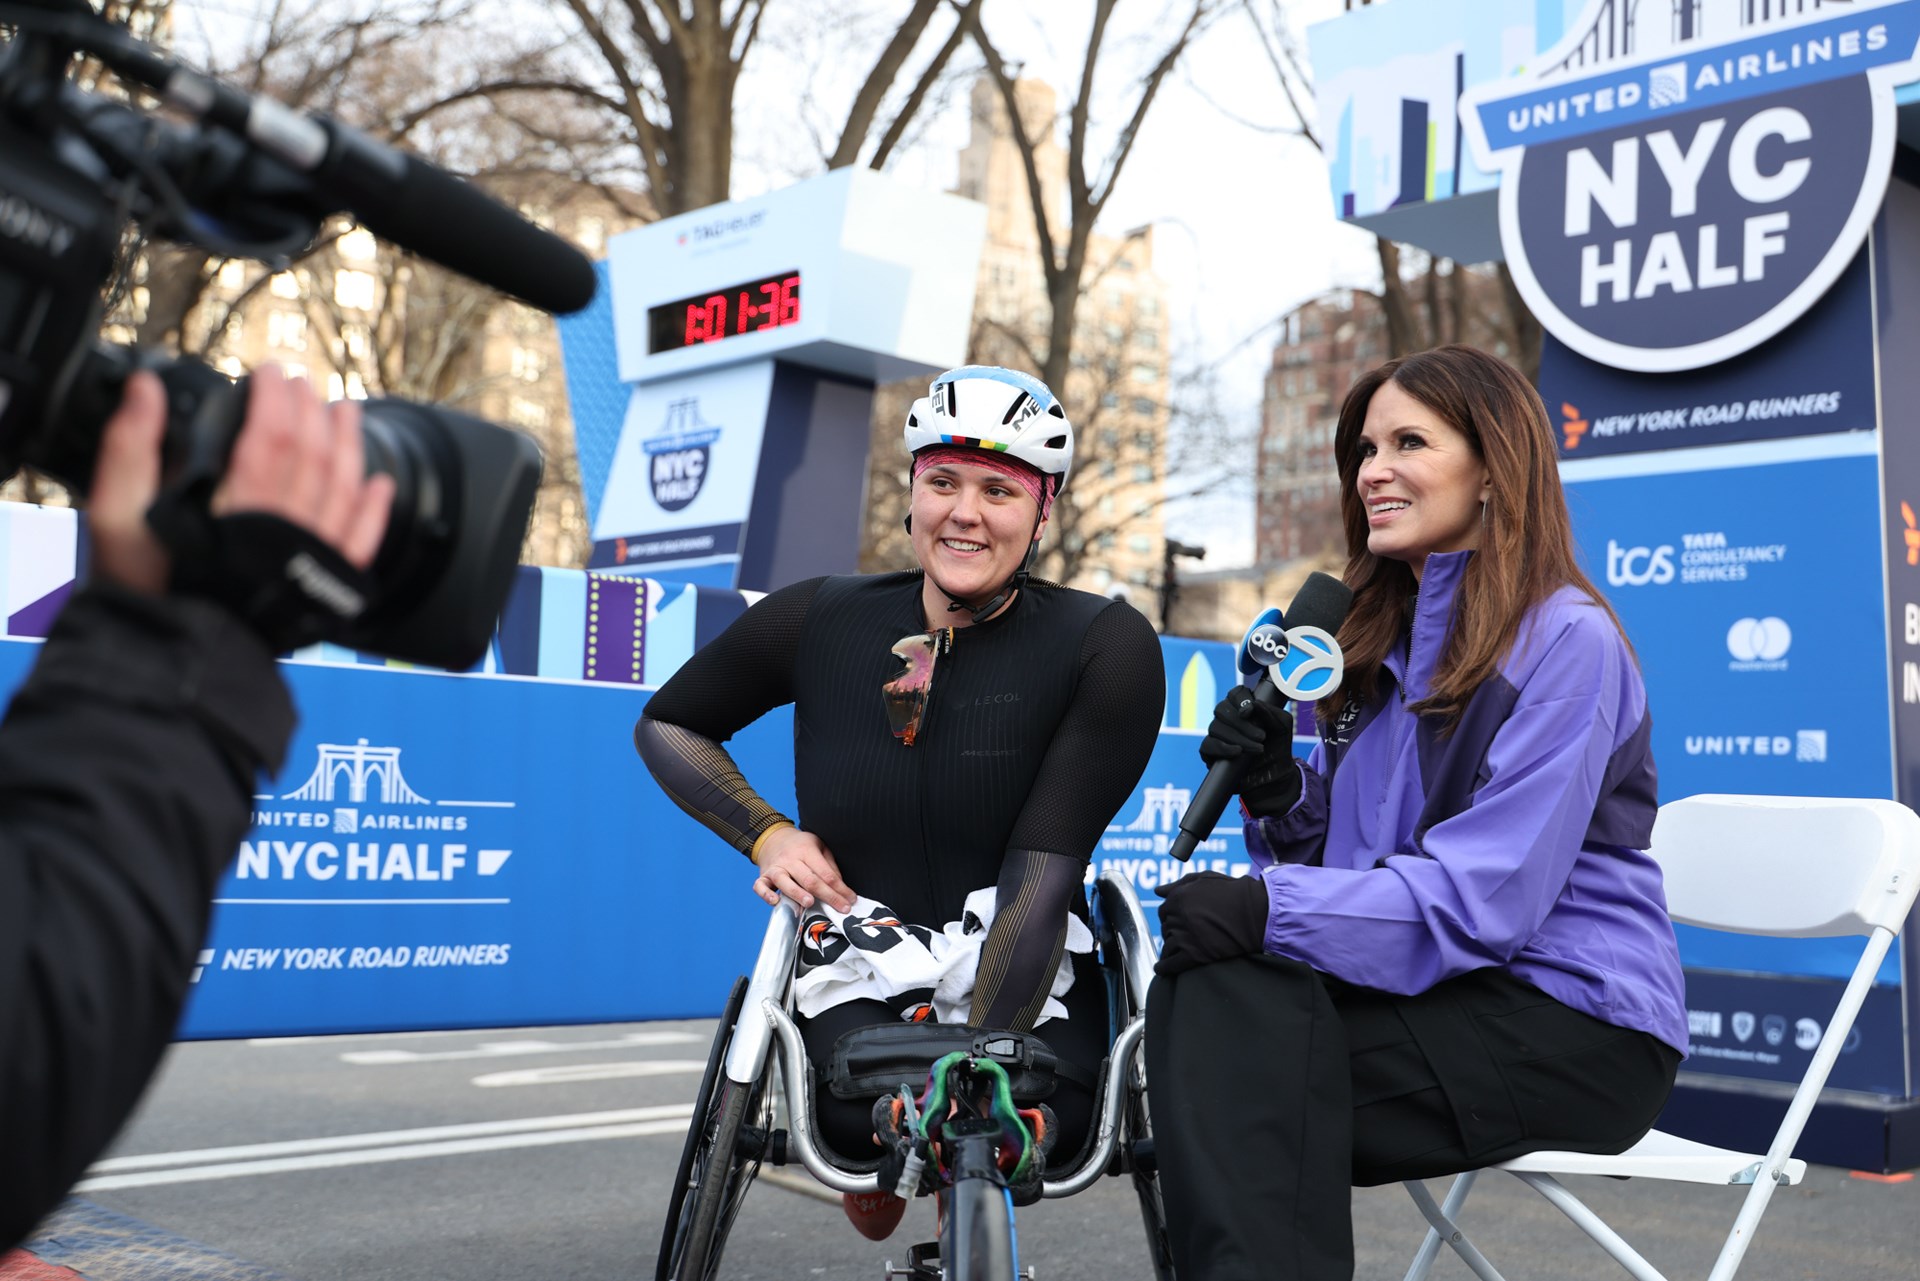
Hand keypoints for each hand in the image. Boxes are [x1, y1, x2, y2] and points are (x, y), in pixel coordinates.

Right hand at [88, 366, 394, 595]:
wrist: (173, 665)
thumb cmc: (143, 594)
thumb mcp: (116, 520)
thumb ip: (129, 450)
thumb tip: (145, 388)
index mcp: (236, 512)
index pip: (268, 437)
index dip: (272, 399)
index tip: (269, 372)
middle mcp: (284, 532)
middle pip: (311, 457)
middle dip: (310, 412)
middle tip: (304, 383)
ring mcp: (311, 560)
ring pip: (343, 489)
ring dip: (348, 445)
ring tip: (346, 412)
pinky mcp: (325, 586)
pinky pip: (361, 540)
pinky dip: (374, 509)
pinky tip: (380, 484)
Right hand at [753, 827, 855, 911]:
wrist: (774, 839)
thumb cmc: (801, 846)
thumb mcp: (820, 847)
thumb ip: (830, 866)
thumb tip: (840, 887)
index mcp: (807, 850)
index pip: (826, 873)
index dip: (840, 888)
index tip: (850, 900)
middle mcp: (790, 859)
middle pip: (809, 879)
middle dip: (827, 896)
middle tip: (841, 908)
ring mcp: (776, 868)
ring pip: (785, 881)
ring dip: (797, 893)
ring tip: (809, 903)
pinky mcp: (764, 876)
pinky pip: (761, 886)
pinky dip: (766, 895)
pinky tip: (776, 901)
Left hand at [1155, 871, 1268, 976]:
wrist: (1257, 912)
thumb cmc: (1233, 893)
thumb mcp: (1204, 879)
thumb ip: (1178, 885)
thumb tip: (1157, 891)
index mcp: (1178, 898)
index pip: (1163, 912)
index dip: (1171, 917)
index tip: (1179, 922)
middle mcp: (1178, 917)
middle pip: (1166, 929)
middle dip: (1173, 932)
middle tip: (1185, 936)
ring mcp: (1185, 937)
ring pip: (1168, 947)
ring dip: (1171, 950)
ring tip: (1177, 952)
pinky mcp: (1194, 955)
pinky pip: (1171, 965)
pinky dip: (1164, 968)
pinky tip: (1163, 969)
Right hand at [1198, 691, 1301, 816]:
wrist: (1274, 779)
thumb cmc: (1278, 749)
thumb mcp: (1283, 728)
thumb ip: (1272, 713)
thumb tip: (1254, 704)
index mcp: (1244, 708)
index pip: (1235, 694)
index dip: (1240, 699)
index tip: (1249, 712)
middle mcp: (1228, 720)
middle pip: (1222, 709)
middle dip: (1242, 724)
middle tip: (1262, 737)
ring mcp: (1217, 736)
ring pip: (1215, 727)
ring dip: (1238, 738)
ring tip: (1257, 749)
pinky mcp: (1210, 754)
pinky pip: (1207, 745)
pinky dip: (1222, 748)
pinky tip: (1237, 753)